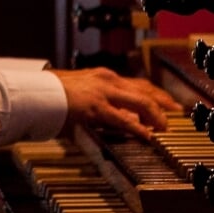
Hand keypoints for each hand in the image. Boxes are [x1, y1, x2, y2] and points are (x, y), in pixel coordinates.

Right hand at [49, 68, 183, 140]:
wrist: (36, 94)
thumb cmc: (53, 95)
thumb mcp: (81, 93)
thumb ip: (100, 102)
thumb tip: (117, 116)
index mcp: (103, 76)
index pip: (138, 84)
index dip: (156, 94)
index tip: (168, 104)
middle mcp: (107, 80)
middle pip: (145, 90)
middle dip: (164, 102)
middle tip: (176, 113)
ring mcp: (103, 93)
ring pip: (140, 101)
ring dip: (156, 115)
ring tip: (164, 128)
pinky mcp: (96, 108)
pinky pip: (123, 119)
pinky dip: (138, 128)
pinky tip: (147, 136)